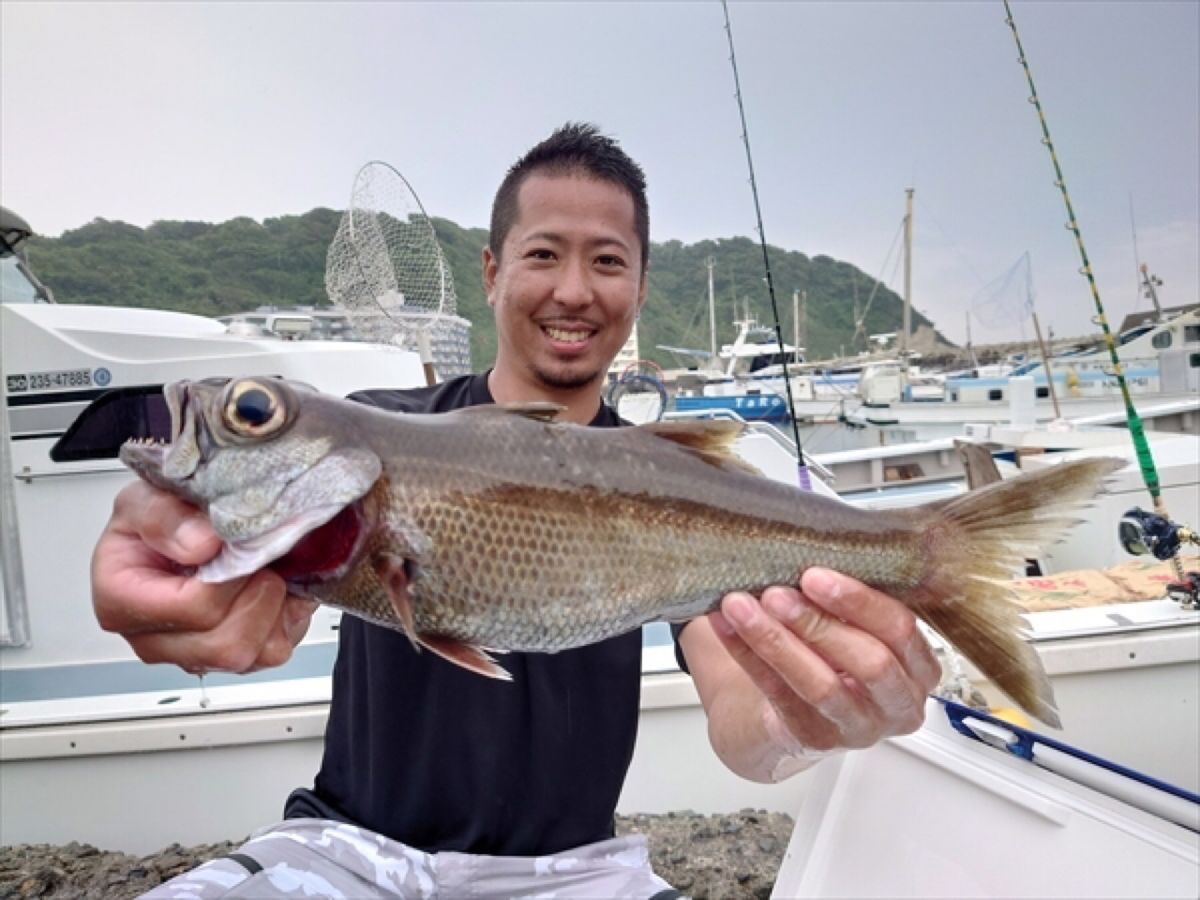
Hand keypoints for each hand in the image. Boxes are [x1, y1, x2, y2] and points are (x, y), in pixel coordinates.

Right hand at [91, 480, 317, 673]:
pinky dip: (286, 618)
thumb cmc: (159, 520)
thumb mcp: (144, 498)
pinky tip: (274, 590)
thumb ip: (164, 516)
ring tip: (266, 572)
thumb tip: (203, 544)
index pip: (196, 609)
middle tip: (260, 559)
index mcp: (122, 604)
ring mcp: (194, 656)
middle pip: (226, 645)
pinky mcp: (231, 660)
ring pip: (256, 654)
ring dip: (275, 608)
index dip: (231, 577)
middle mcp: (154, 641)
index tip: (236, 546)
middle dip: (258, 596)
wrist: (183, 526)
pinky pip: (275, 651)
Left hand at [708, 568, 940, 770]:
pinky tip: (726, 627)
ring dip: (776, 641)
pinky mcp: (815, 739)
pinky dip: (748, 656)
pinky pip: (779, 696)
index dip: (859, 602)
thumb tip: (812, 545)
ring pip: (820, 686)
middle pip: (869, 663)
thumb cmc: (835, 652)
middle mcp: (898, 703)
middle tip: (777, 593)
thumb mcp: (856, 624)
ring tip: (741, 607)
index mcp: (919, 666)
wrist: (798, 706)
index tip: (816, 575)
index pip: (901, 631)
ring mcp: (858, 728)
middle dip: (817, 623)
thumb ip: (848, 597)